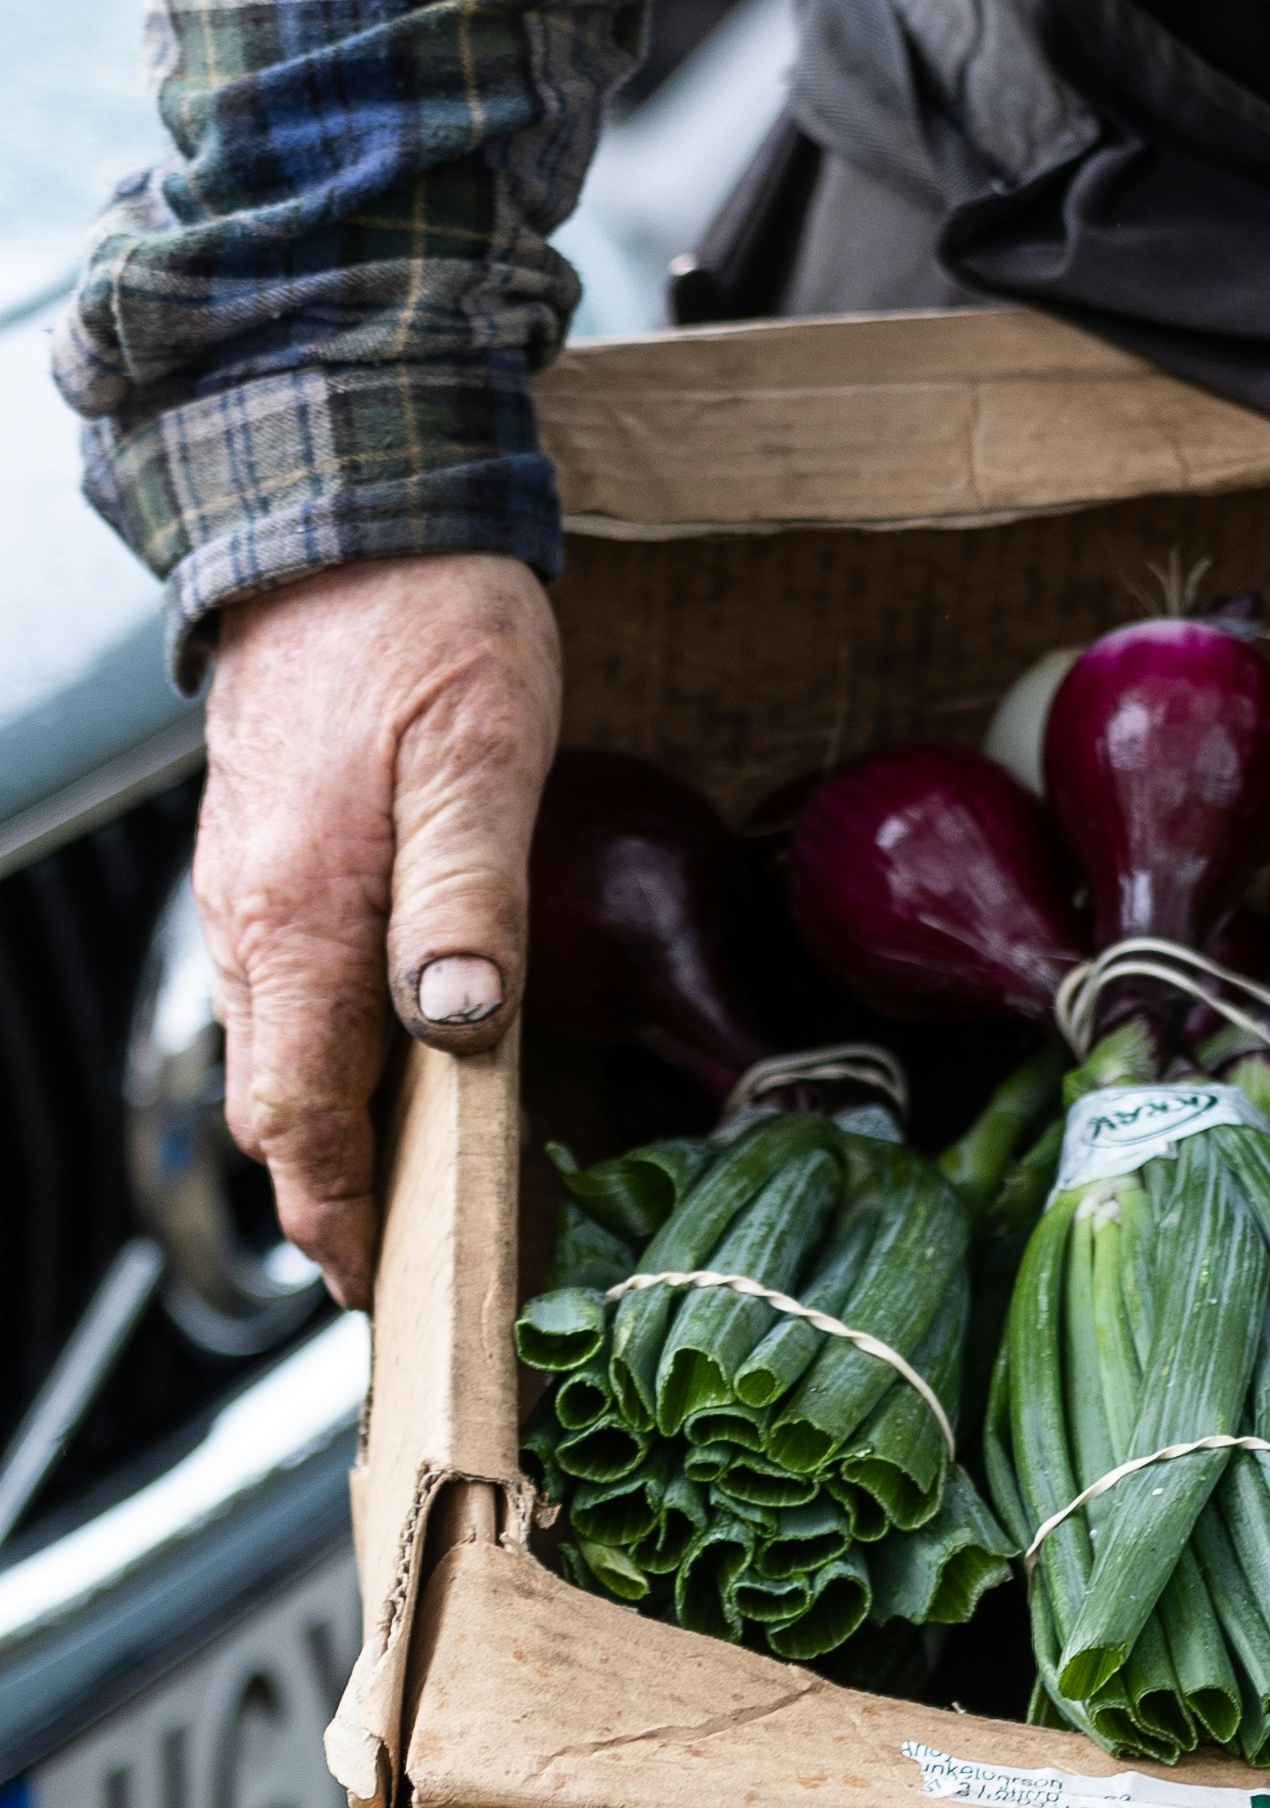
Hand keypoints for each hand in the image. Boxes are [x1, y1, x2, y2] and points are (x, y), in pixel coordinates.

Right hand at [194, 555, 563, 1300]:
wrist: (341, 516)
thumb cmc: (429, 628)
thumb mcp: (481, 758)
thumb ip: (467, 897)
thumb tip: (457, 1027)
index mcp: (301, 916)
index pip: (301, 1118)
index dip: (340, 1217)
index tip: (382, 1291)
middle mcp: (254, 920)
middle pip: (277, 1107)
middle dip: (336, 1197)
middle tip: (416, 1266)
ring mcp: (249, 892)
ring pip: (275, 1052)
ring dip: (330, 1131)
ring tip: (414, 1191)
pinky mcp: (265, 860)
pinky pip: (283, 992)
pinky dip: (323, 1057)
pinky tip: (396, 1064)